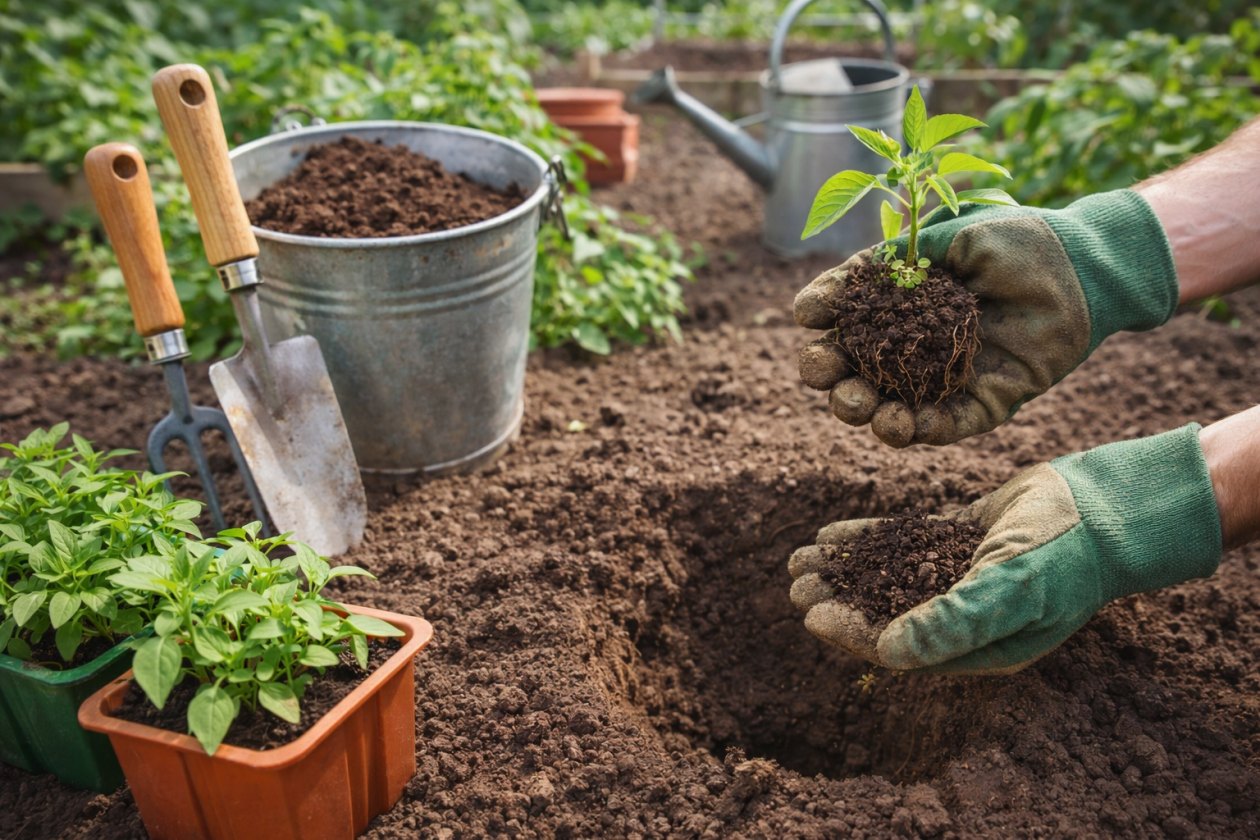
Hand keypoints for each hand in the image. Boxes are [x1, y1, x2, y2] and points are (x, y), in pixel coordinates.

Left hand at [789, 424, 1221, 673]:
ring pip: (886, 576)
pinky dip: (868, 541)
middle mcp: (962, 614)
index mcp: (975, 644)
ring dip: (844, 570)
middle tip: (795, 580)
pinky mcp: (958, 539)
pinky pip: (902, 544)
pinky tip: (831, 535)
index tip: (810, 614)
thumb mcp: (1010, 589)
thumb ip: (952, 621)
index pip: (900, 646)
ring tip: (799, 558)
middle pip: (883, 611)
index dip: (851, 632)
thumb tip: (888, 651)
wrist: (1105, 507)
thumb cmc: (1064, 555)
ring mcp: (958, 574)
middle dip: (838, 598)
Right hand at [794, 190, 1179, 446]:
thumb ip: (888, 264)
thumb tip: (821, 297)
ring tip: (858, 406)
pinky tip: (899, 425)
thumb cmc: (1017, 242)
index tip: (810, 315)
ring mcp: (946, 378)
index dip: (821, 319)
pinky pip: (944, 427)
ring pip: (889, 407)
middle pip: (855, 370)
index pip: (846, 318)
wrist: (1083, 267)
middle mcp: (915, 345)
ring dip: (863, 412)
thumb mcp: (946, 239)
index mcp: (899, 303)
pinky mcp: (984, 404)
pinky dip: (918, 431)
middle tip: (823, 371)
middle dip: (828, 375)